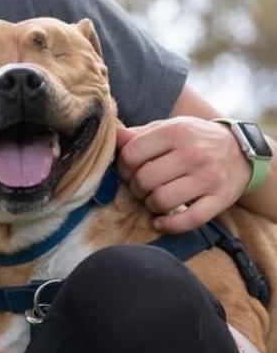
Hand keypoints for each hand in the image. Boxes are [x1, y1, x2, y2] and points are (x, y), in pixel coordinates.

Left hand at [116, 116, 251, 232]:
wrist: (240, 151)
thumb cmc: (193, 139)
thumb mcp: (168, 127)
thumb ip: (138, 134)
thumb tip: (112, 135)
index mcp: (175, 132)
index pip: (131, 154)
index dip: (122, 167)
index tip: (128, 171)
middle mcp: (192, 154)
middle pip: (144, 180)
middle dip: (135, 188)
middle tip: (140, 187)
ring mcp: (208, 178)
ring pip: (162, 201)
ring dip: (150, 205)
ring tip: (153, 199)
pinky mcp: (220, 200)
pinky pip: (188, 220)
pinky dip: (168, 225)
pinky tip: (160, 221)